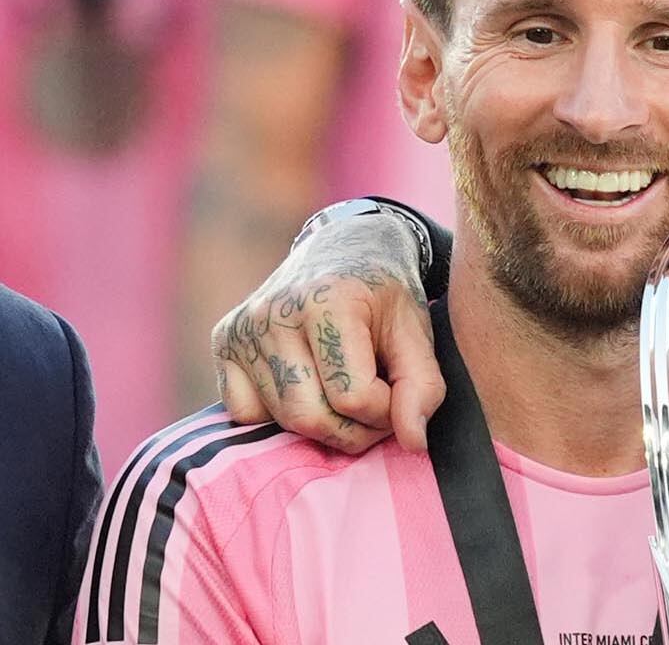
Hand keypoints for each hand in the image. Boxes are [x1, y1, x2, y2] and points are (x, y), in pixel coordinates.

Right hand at [210, 213, 443, 452]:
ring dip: (323, 425)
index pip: (353, 397)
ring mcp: (242, 329)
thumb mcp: (416, 331)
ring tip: (347, 394)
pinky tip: (308, 384)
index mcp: (327, 301)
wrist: (345, 248)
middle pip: (310, 416)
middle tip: (376, 408)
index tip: (399, 392)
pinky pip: (246, 413)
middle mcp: (274, 312)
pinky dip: (279, 414)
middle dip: (353, 429)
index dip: (385, 410)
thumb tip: (414, 444)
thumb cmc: (384, 294)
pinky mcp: (224, 343)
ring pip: (281, 420)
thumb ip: (422, 386)